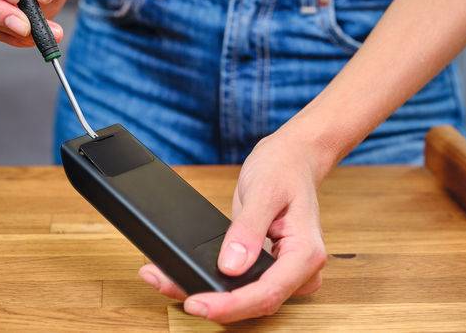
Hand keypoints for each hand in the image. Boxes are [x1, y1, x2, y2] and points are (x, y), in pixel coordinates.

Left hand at [138, 128, 328, 322]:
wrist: (292, 159)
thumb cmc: (284, 169)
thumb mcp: (263, 191)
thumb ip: (248, 229)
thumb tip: (230, 266)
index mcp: (305, 254)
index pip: (267, 293)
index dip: (230, 305)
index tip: (197, 303)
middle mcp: (298, 271)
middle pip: (253, 304)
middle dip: (210, 303)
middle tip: (161, 282)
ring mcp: (282, 273)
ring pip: (243, 300)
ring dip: (204, 294)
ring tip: (160, 278)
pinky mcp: (265, 269)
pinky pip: (238, 285)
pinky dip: (209, 283)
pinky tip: (179, 276)